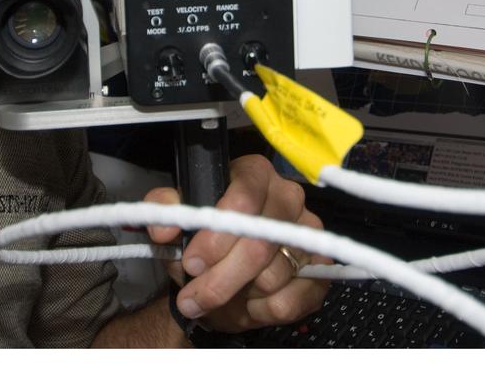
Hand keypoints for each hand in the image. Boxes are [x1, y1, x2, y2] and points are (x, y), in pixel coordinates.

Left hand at [145, 153, 329, 333]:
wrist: (224, 281)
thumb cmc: (204, 245)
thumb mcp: (177, 224)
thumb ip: (163, 212)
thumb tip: (163, 226)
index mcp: (254, 174)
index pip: (243, 198)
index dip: (216, 236)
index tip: (192, 262)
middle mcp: (288, 196)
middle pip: (260, 242)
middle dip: (221, 277)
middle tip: (194, 295)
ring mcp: (309, 232)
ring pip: (273, 275)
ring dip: (239, 295)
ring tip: (223, 293)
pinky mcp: (321, 269)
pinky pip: (289, 300)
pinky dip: (260, 310)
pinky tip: (247, 302)